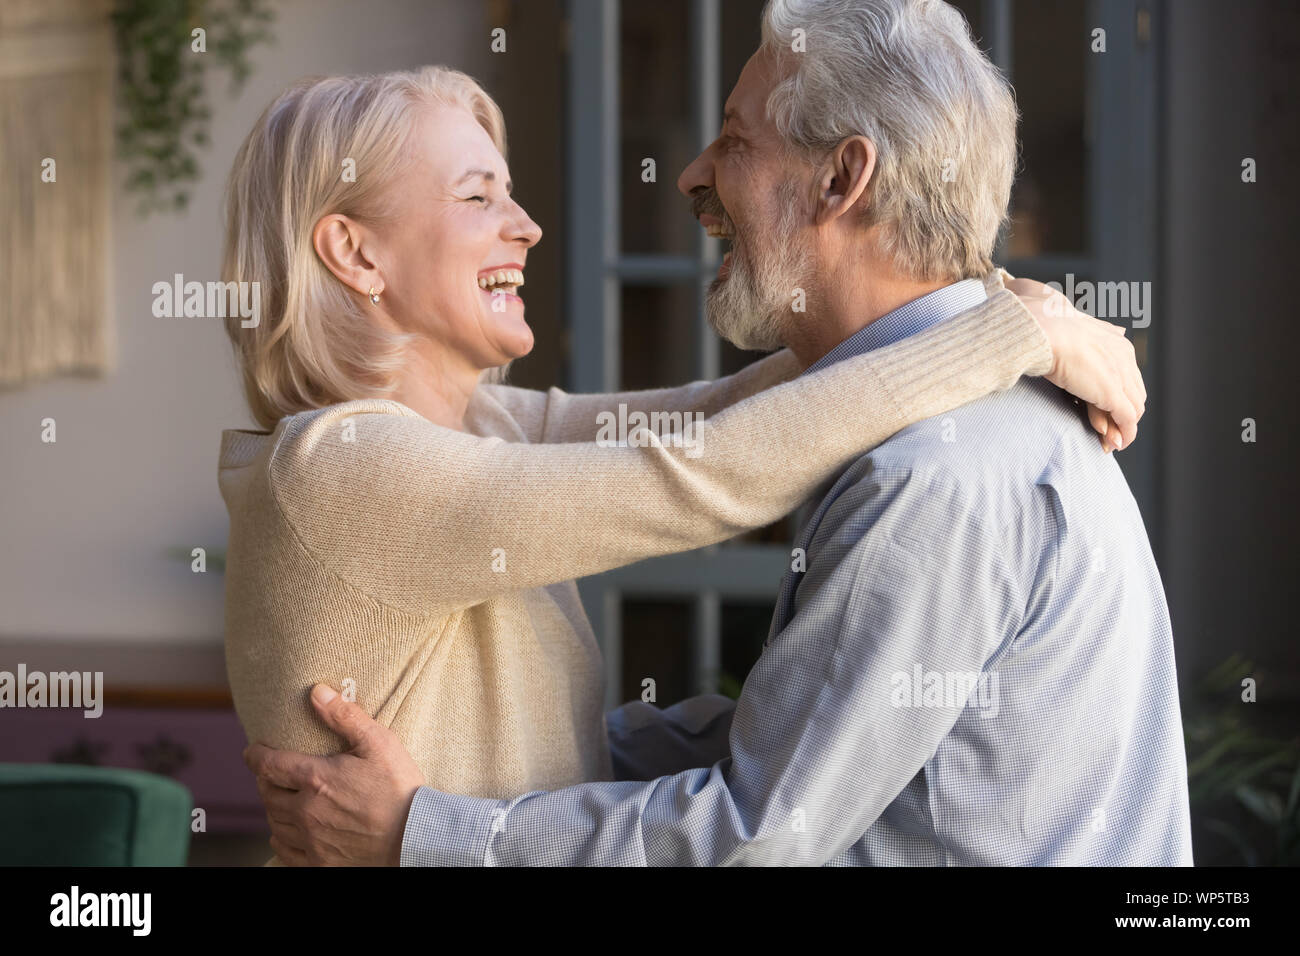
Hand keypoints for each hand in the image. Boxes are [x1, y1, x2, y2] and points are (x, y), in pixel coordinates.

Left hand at [242, 683, 423, 865]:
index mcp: (316, 779)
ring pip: (274, 821)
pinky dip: (279, 836)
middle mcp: (306, 811)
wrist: (415, 835)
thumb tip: (316, 692)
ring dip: (273, 806)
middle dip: (266, 779)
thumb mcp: (378, 743)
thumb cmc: (400, 787)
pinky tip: (288, 828)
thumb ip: (345, 716)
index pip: (269, 765)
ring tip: (283, 796)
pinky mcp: (319, 861)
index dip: (255, 755)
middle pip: (267, 793)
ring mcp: (311, 839)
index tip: (253, 750)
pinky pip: (283, 849)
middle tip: (274, 771)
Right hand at [1007, 277, 1146, 452]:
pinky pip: (1125, 420)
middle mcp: (1123, 355)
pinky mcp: (1112, 392)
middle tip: (1106, 432)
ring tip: (1107, 441)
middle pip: (1133, 392)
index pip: (1124, 374)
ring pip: (1131, 408)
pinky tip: (1112, 445)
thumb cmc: (1039, 323)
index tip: (1101, 410)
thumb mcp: (1059, 320)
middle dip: (1121, 414)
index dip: (1115, 395)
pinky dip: (1122, 434)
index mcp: (1115, 340)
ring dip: (1120, 427)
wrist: (1036, 328)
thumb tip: (1037, 302)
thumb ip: (1064, 327)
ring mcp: (1119, 374)